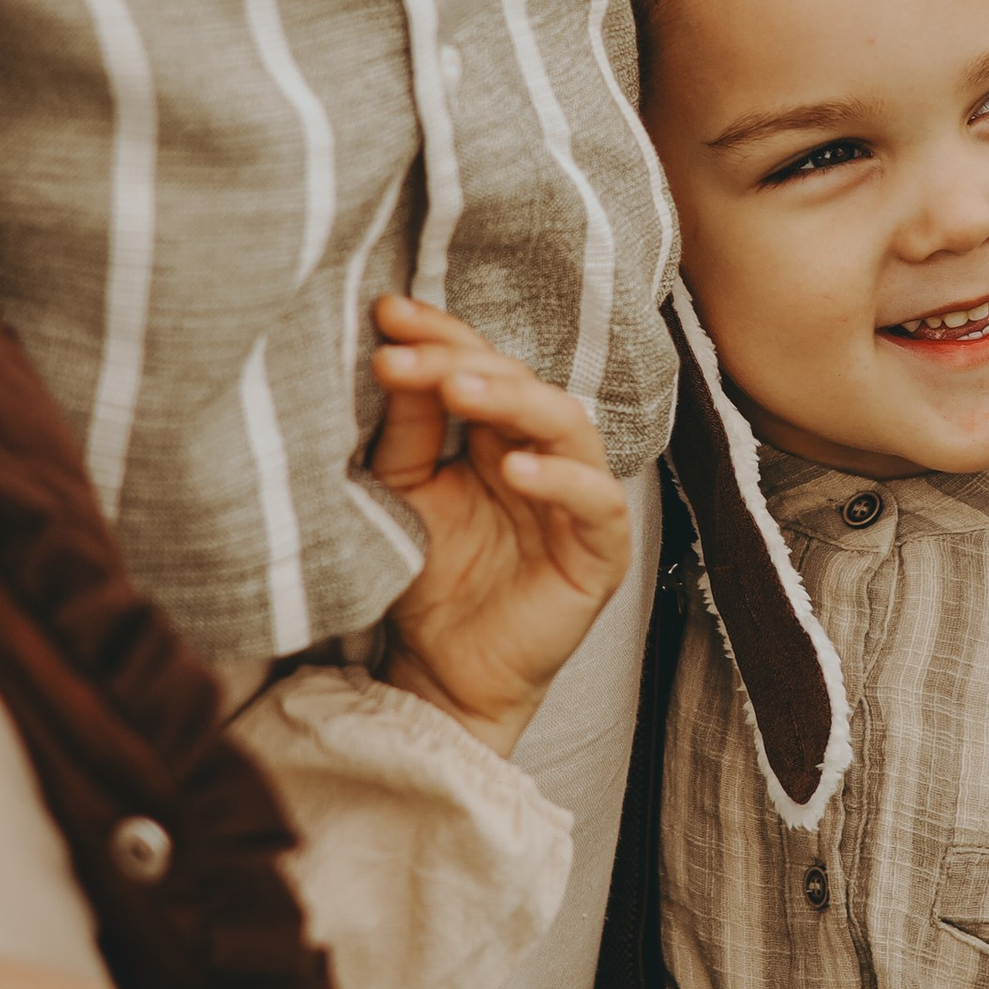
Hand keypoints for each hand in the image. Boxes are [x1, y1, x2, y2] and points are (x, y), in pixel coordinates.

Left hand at [368, 297, 631, 755]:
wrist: (444, 675)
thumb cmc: (429, 582)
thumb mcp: (404, 493)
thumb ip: (406, 431)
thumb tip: (392, 353)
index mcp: (497, 434)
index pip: (480, 364)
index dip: (440, 335)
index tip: (386, 313)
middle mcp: (544, 454)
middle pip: (522, 383)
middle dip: (462, 362)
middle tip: (403, 355)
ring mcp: (578, 499)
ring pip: (568, 425)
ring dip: (514, 401)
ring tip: (459, 390)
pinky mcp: (601, 551)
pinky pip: (598, 502)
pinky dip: (562, 480)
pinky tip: (516, 469)